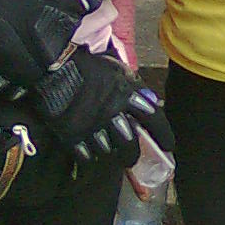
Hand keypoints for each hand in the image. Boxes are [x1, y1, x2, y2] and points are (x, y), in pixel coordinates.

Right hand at [31, 47, 173, 164]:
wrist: (54, 65)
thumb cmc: (88, 65)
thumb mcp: (117, 70)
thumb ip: (133, 88)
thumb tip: (149, 102)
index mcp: (126, 93)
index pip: (153, 118)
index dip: (163, 134)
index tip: (169, 146)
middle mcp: (112, 112)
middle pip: (130, 144)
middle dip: (133, 155)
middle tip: (132, 158)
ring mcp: (91, 125)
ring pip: (108, 151)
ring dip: (110, 153)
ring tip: (110, 152)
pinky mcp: (72, 135)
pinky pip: (86, 156)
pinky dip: (90, 156)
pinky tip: (90, 151)